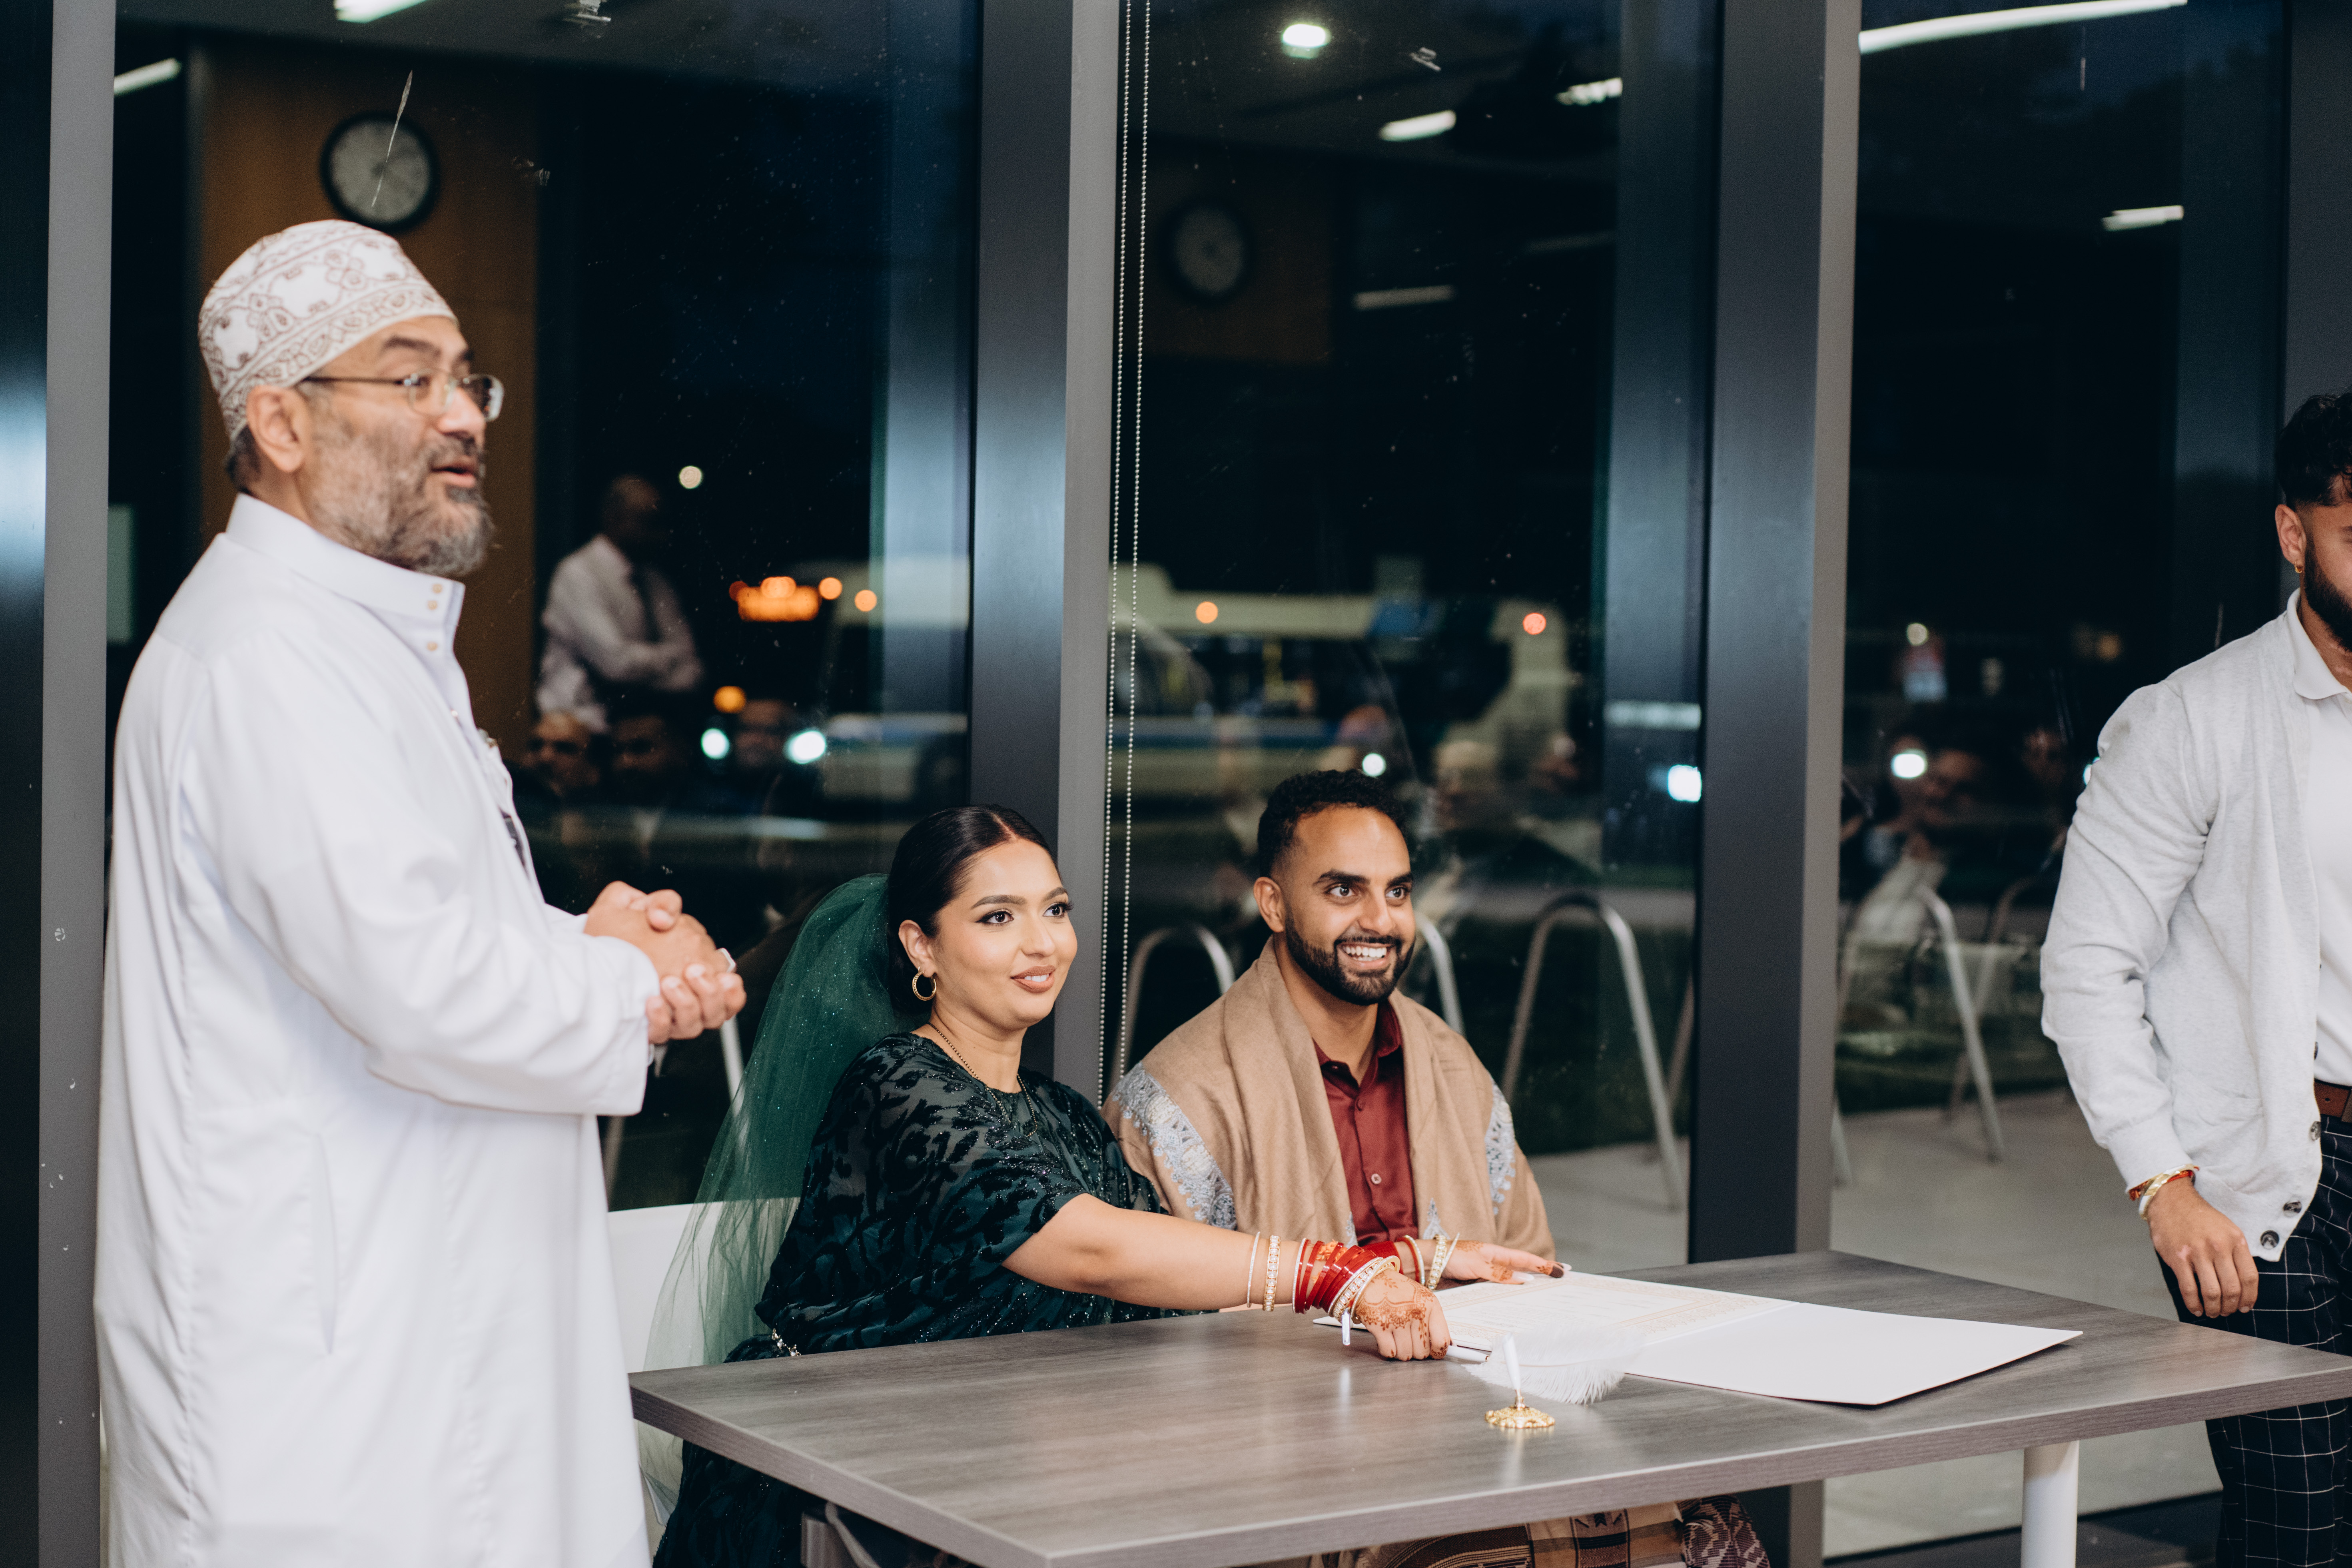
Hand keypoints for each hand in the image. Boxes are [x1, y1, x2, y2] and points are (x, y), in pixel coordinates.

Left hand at [583, 886, 744, 1042]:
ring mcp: (668, 1014)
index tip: (707, 967)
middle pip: (717, 1009)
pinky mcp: (648, 1028)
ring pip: (696, 1024)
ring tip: (669, 984)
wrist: (578, 964)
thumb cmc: (604, 941)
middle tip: (692, 972)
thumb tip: (666, 915)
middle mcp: (684, 994)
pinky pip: (663, 1033)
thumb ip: (658, 901)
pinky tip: (650, 1003)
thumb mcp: (624, 908)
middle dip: (710, 992)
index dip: (728, 983)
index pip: (727, 984)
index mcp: (690, 968)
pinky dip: (661, 1019)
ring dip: (688, 1004)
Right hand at [1351, 1267, 1450, 1360]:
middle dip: (1414, 1350)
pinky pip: (1389, 1352)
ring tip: (1396, 1338)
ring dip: (1400, 1352)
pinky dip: (1387, 1350)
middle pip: (1422, 1352)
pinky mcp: (1380, 1326)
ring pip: (1405, 1355)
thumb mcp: (1421, 1298)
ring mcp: (1398, 1319)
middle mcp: (1416, 1312)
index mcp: (1430, 1305)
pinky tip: (1386, 1338)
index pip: (1441, 1340)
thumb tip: (1443, 1346)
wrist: (1370, 1278)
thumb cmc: (1396, 1289)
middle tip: (1408, 1340)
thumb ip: (1433, 1320)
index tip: (1434, 1354)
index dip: (1438, 1352)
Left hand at [1441, 1241, 1565, 1283]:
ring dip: (1528, 1282)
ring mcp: (1487, 1273)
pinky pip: (1499, 1288)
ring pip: (1512, 1278)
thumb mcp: (1478, 1265)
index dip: (1544, 1265)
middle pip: (1523, 1268)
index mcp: (1495, 1252)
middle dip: (1542, 1271)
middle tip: (1561, 1275)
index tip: (1561, 1269)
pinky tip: (1518, 1297)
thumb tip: (1524, 1279)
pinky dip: (1511, 1291)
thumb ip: (1500, 1273)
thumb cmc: (1451, 1258)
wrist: (1429, 1264)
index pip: (1525, 1259)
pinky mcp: (1478, 1282)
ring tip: (1546, 1288)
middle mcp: (1494, 1262)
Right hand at [2148, 1180, 2259, 1316]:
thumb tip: (2241, 1285)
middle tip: (2226, 1312)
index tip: (2245, 1307)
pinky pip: (2188, 1289)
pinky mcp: (2178, 1258)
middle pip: (2232, 1289)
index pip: (2250, 1278)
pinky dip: (2193, 1304)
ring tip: (2212, 1312)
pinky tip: (2196, 1308)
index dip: (2249, 1298)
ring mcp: (2197, 1252)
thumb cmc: (2200, 1218)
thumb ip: (2236, 1254)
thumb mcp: (2227, 1230)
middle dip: (2230, 1307)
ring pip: (2212, 1292)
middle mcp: (2218, 1246)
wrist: (2172, 1200)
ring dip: (2214, 1309)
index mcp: (2235, 1240)